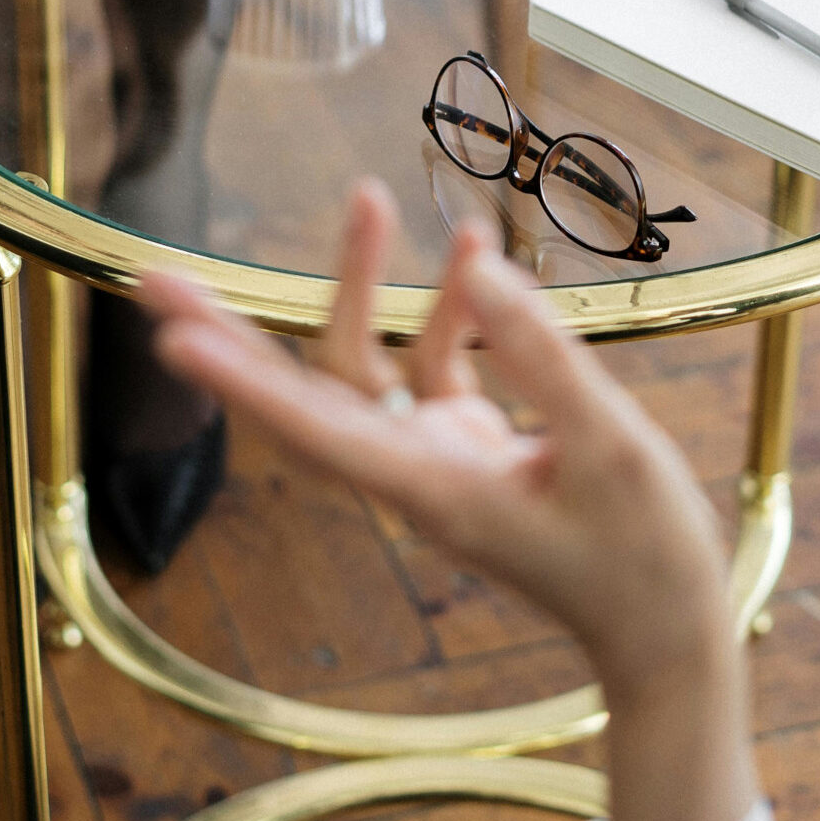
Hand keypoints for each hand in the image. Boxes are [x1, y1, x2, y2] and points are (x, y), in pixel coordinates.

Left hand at [144, 179, 759, 820]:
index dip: (243, 382)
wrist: (662, 624)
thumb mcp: (609, 446)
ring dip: (366, 285)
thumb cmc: (640, 551)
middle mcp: (413, 473)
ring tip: (369, 196)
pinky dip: (452, 308)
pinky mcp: (468, 444)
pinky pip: (437, 363)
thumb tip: (482, 270)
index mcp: (432, 489)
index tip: (172, 338)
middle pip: (304, 394)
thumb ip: (543, 356)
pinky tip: (475, 251)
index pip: (316, 429)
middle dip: (235, 335)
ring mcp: (437, 456)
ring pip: (368, 365)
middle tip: (156, 279)